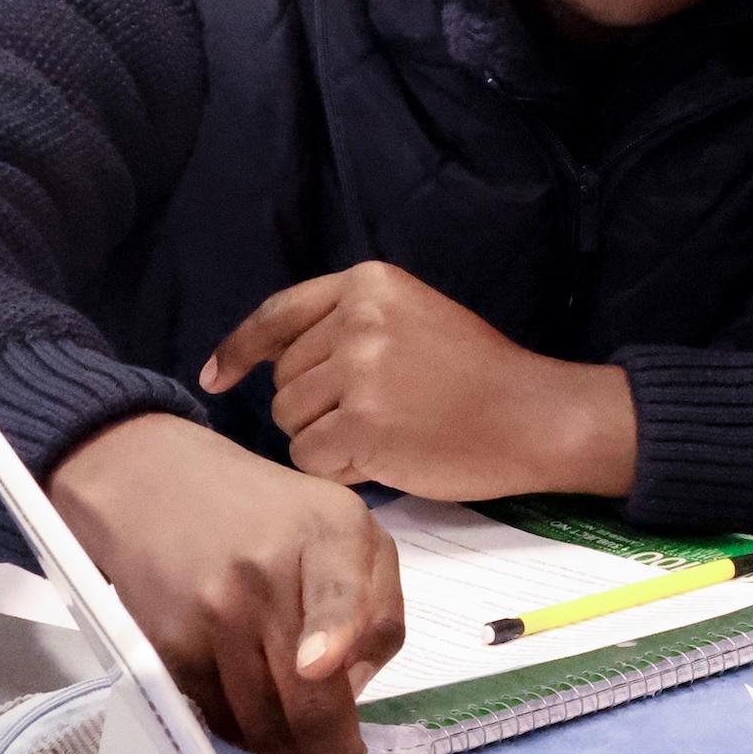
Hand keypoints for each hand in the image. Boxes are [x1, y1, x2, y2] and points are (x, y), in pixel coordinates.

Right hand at [48, 413, 398, 753]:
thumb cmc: (272, 514)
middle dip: (329, 747)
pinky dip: (242, 732)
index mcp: (329, 534)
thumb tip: (354, 687)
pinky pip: (218, 717)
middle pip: (303, 693)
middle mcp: (266, 574)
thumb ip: (379, 606)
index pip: (335, 589)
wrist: (154, 486)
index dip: (330, 631)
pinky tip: (255, 719)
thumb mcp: (351, 531)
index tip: (317, 666)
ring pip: (261, 723)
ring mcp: (211, 613)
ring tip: (298, 745)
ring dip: (286, 750)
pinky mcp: (170, 646)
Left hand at [201, 261, 636, 500]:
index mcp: (370, 284)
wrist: (536, 415)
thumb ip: (350, 324)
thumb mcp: (416, 317)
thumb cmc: (481, 376)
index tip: (217, 377)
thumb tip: (270, 361)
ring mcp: (361, 373)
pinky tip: (385, 458)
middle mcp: (359, 320)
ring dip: (326, 439)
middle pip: (285, 378)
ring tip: (387, 434)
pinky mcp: (365, 426)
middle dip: (315, 405)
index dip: (239, 350)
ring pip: (291, 421)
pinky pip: (311, 458)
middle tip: (378, 413)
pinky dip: (339, 469)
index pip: (278, 316)